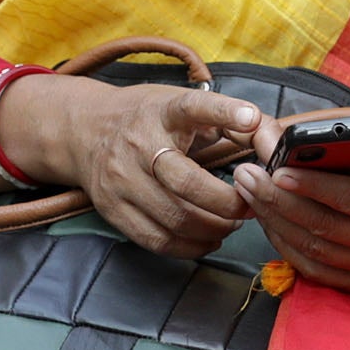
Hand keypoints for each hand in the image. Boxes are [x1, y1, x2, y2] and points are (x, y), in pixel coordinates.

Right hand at [48, 81, 256, 258]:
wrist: (84, 130)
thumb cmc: (147, 118)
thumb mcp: (178, 102)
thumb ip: (222, 117)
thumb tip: (265, 136)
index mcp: (162, 111)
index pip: (193, 106)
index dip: (223, 111)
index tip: (250, 118)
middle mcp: (139, 143)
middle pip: (187, 182)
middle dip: (228, 202)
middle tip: (249, 205)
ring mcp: (122, 179)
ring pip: (175, 218)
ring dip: (214, 228)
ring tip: (231, 223)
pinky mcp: (113, 209)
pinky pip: (158, 240)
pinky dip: (191, 246)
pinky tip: (208, 238)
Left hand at [229, 110, 349, 294]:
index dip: (311, 187)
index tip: (276, 169)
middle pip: (324, 226)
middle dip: (278, 200)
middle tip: (246, 174)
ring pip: (314, 249)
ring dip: (274, 220)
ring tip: (249, 190)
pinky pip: (316, 269)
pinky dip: (286, 245)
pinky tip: (267, 218)